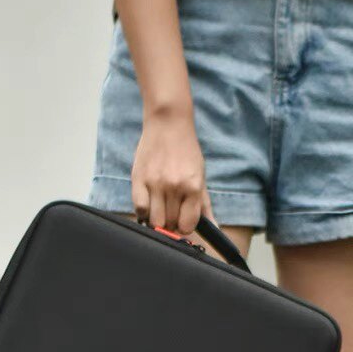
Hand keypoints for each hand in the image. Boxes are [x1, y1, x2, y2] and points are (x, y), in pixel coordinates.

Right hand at [131, 108, 215, 233]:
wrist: (168, 123)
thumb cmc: (186, 152)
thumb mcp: (200, 177)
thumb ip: (204, 206)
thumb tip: (214, 228)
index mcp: (193, 187)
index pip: (187, 225)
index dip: (185, 227)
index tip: (182, 222)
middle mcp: (175, 186)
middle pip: (170, 224)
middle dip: (171, 224)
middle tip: (171, 214)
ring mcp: (155, 183)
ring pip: (154, 220)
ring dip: (157, 220)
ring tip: (160, 210)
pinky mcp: (138, 179)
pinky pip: (139, 209)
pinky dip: (143, 212)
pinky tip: (148, 204)